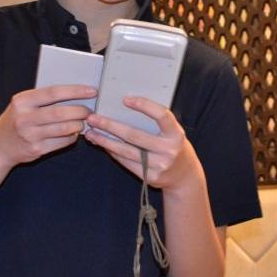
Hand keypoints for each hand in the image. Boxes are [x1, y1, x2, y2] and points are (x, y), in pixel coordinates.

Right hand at [0, 84, 96, 167]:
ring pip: (64, 129)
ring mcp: (30, 135)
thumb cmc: (17, 119)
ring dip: (78, 125)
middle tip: (89, 110)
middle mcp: (24, 118)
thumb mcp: (23, 104)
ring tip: (83, 121)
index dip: (76, 91)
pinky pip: (62, 142)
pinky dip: (72, 137)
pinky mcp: (36, 150)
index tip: (92, 91)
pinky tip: (74, 133)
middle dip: (80, 111)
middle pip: (60, 112)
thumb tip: (76, 91)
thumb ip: (43, 97)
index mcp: (22, 101)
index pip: (54, 92)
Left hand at [84, 97, 202, 191]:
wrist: (184, 176)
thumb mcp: (172, 132)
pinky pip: (127, 162)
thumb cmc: (174, 146)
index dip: (145, 106)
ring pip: (126, 151)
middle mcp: (169, 150)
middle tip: (93, 118)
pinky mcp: (150, 177)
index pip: (161, 115)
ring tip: (91, 133)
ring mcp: (160, 165)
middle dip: (110, 126)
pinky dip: (113, 152)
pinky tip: (103, 145)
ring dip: (105, 141)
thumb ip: (157, 122)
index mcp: (176, 134)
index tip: (126, 99)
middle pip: (134, 136)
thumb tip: (126, 106)